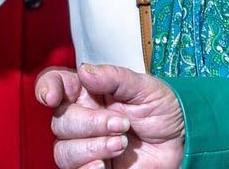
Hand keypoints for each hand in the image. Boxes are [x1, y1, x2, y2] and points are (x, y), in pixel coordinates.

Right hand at [37, 63, 184, 168]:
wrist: (181, 142)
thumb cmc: (163, 110)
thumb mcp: (146, 87)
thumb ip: (115, 78)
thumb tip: (85, 70)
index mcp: (91, 92)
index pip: (58, 84)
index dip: (47, 87)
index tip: (52, 97)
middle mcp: (83, 118)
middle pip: (60, 120)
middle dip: (90, 123)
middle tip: (122, 124)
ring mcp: (86, 144)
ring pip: (63, 149)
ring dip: (92, 146)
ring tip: (122, 143)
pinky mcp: (92, 167)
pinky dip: (88, 166)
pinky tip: (105, 163)